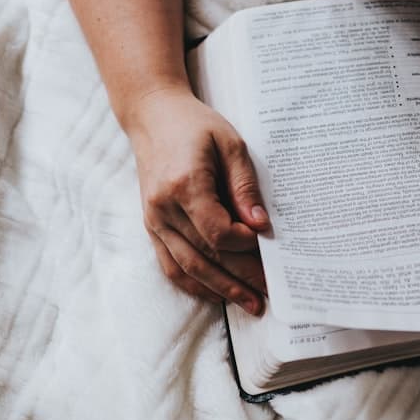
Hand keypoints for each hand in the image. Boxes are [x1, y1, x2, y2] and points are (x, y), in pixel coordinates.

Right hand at [125, 87, 270, 313]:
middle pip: (205, 256)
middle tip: (268, 294)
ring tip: (249, 303)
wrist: (153, 116)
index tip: (264, 243)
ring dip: (220, 289)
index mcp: (184, 185)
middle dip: (240, 278)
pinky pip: (170, 264)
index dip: (243, 244)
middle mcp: (163, 208)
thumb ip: (244, 185)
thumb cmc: (195, 125)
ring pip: (187, 268)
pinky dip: (193, 284)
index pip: (217, 232)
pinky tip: (216, 294)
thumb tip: (260, 224)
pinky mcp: (151, 226)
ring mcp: (153, 220)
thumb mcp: (230, 144)